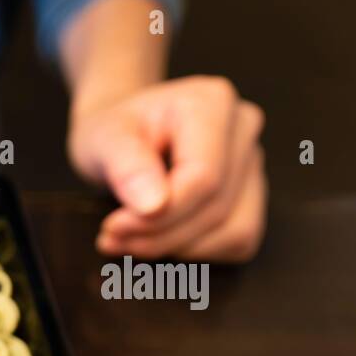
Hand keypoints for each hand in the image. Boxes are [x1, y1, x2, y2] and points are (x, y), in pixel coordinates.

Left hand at [68, 76, 266, 262]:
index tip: (114, 227)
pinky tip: (159, 239)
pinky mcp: (252, 194)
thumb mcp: (102, 140)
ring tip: (127, 240)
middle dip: (159, 236)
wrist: (121, 137)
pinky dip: (195, 251)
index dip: (161, 215)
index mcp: (211, 103)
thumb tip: (154, 206)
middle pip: (216, 207)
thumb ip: (126, 167)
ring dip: (175, 248)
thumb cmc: (113, 132)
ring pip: (233, 231)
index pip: (204, 177)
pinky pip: (238, 241)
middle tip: (112, 237)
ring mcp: (252, 163)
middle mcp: (242, 129)